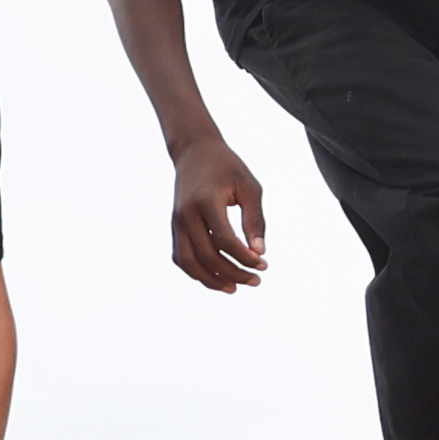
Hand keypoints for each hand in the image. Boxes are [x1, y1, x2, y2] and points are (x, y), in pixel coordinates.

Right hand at [169, 137, 268, 291]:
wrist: (195, 151)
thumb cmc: (227, 167)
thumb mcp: (249, 187)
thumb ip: (255, 220)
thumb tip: (259, 252)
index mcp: (206, 202)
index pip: (225, 240)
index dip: (245, 257)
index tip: (264, 264)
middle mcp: (186, 214)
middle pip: (207, 256)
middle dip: (233, 273)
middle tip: (256, 280)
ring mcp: (176, 221)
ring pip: (188, 262)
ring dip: (210, 280)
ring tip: (234, 288)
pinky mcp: (174, 226)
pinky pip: (181, 256)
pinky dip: (196, 271)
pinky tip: (217, 278)